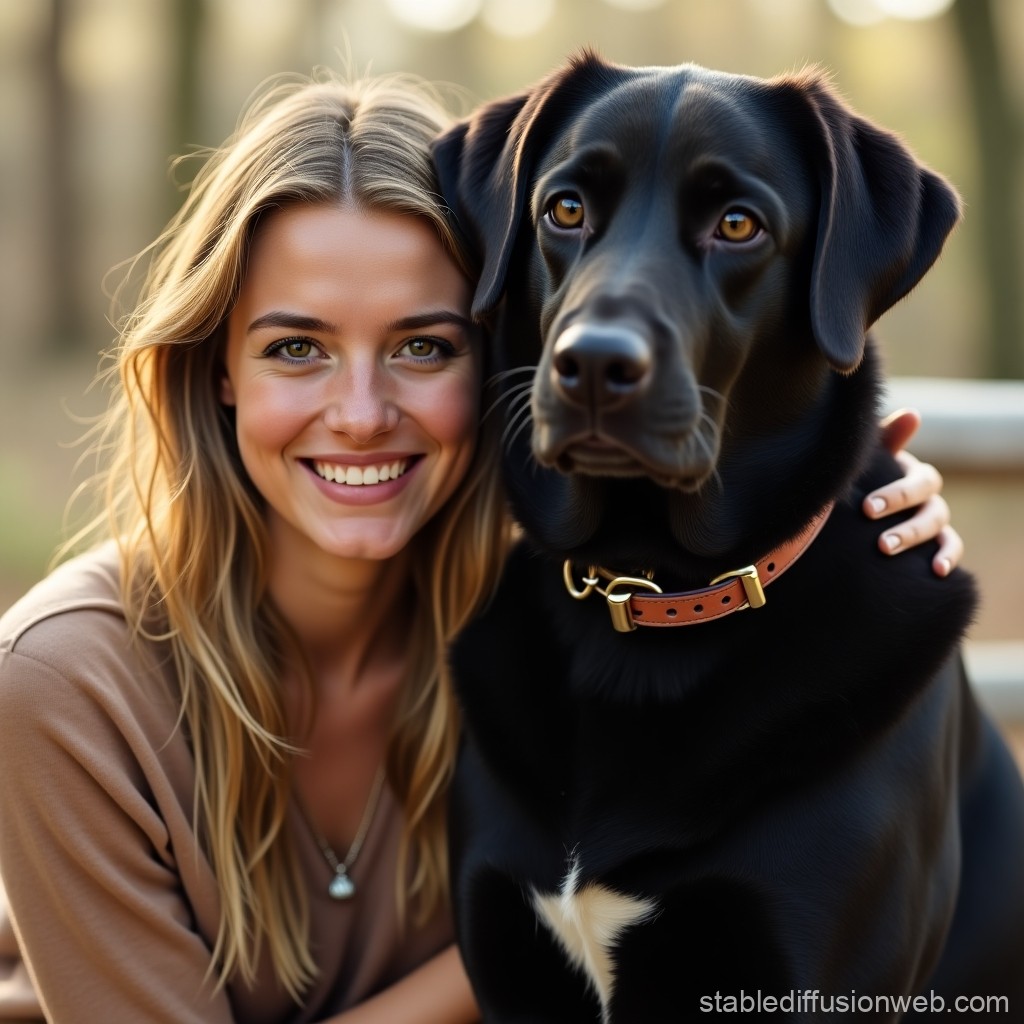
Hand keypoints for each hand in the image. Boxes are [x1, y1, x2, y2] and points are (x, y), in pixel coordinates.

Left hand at [863, 408, 963, 577]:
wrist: (853, 510)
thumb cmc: (861, 478)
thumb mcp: (869, 459)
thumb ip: (886, 439)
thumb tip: (911, 414)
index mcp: (914, 475)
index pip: (920, 482)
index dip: (897, 495)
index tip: (866, 509)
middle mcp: (929, 498)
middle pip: (932, 510)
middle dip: (906, 526)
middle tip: (879, 543)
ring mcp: (933, 521)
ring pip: (939, 529)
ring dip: (917, 541)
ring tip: (890, 553)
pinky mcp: (934, 543)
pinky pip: (951, 548)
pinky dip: (948, 558)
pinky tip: (938, 572)